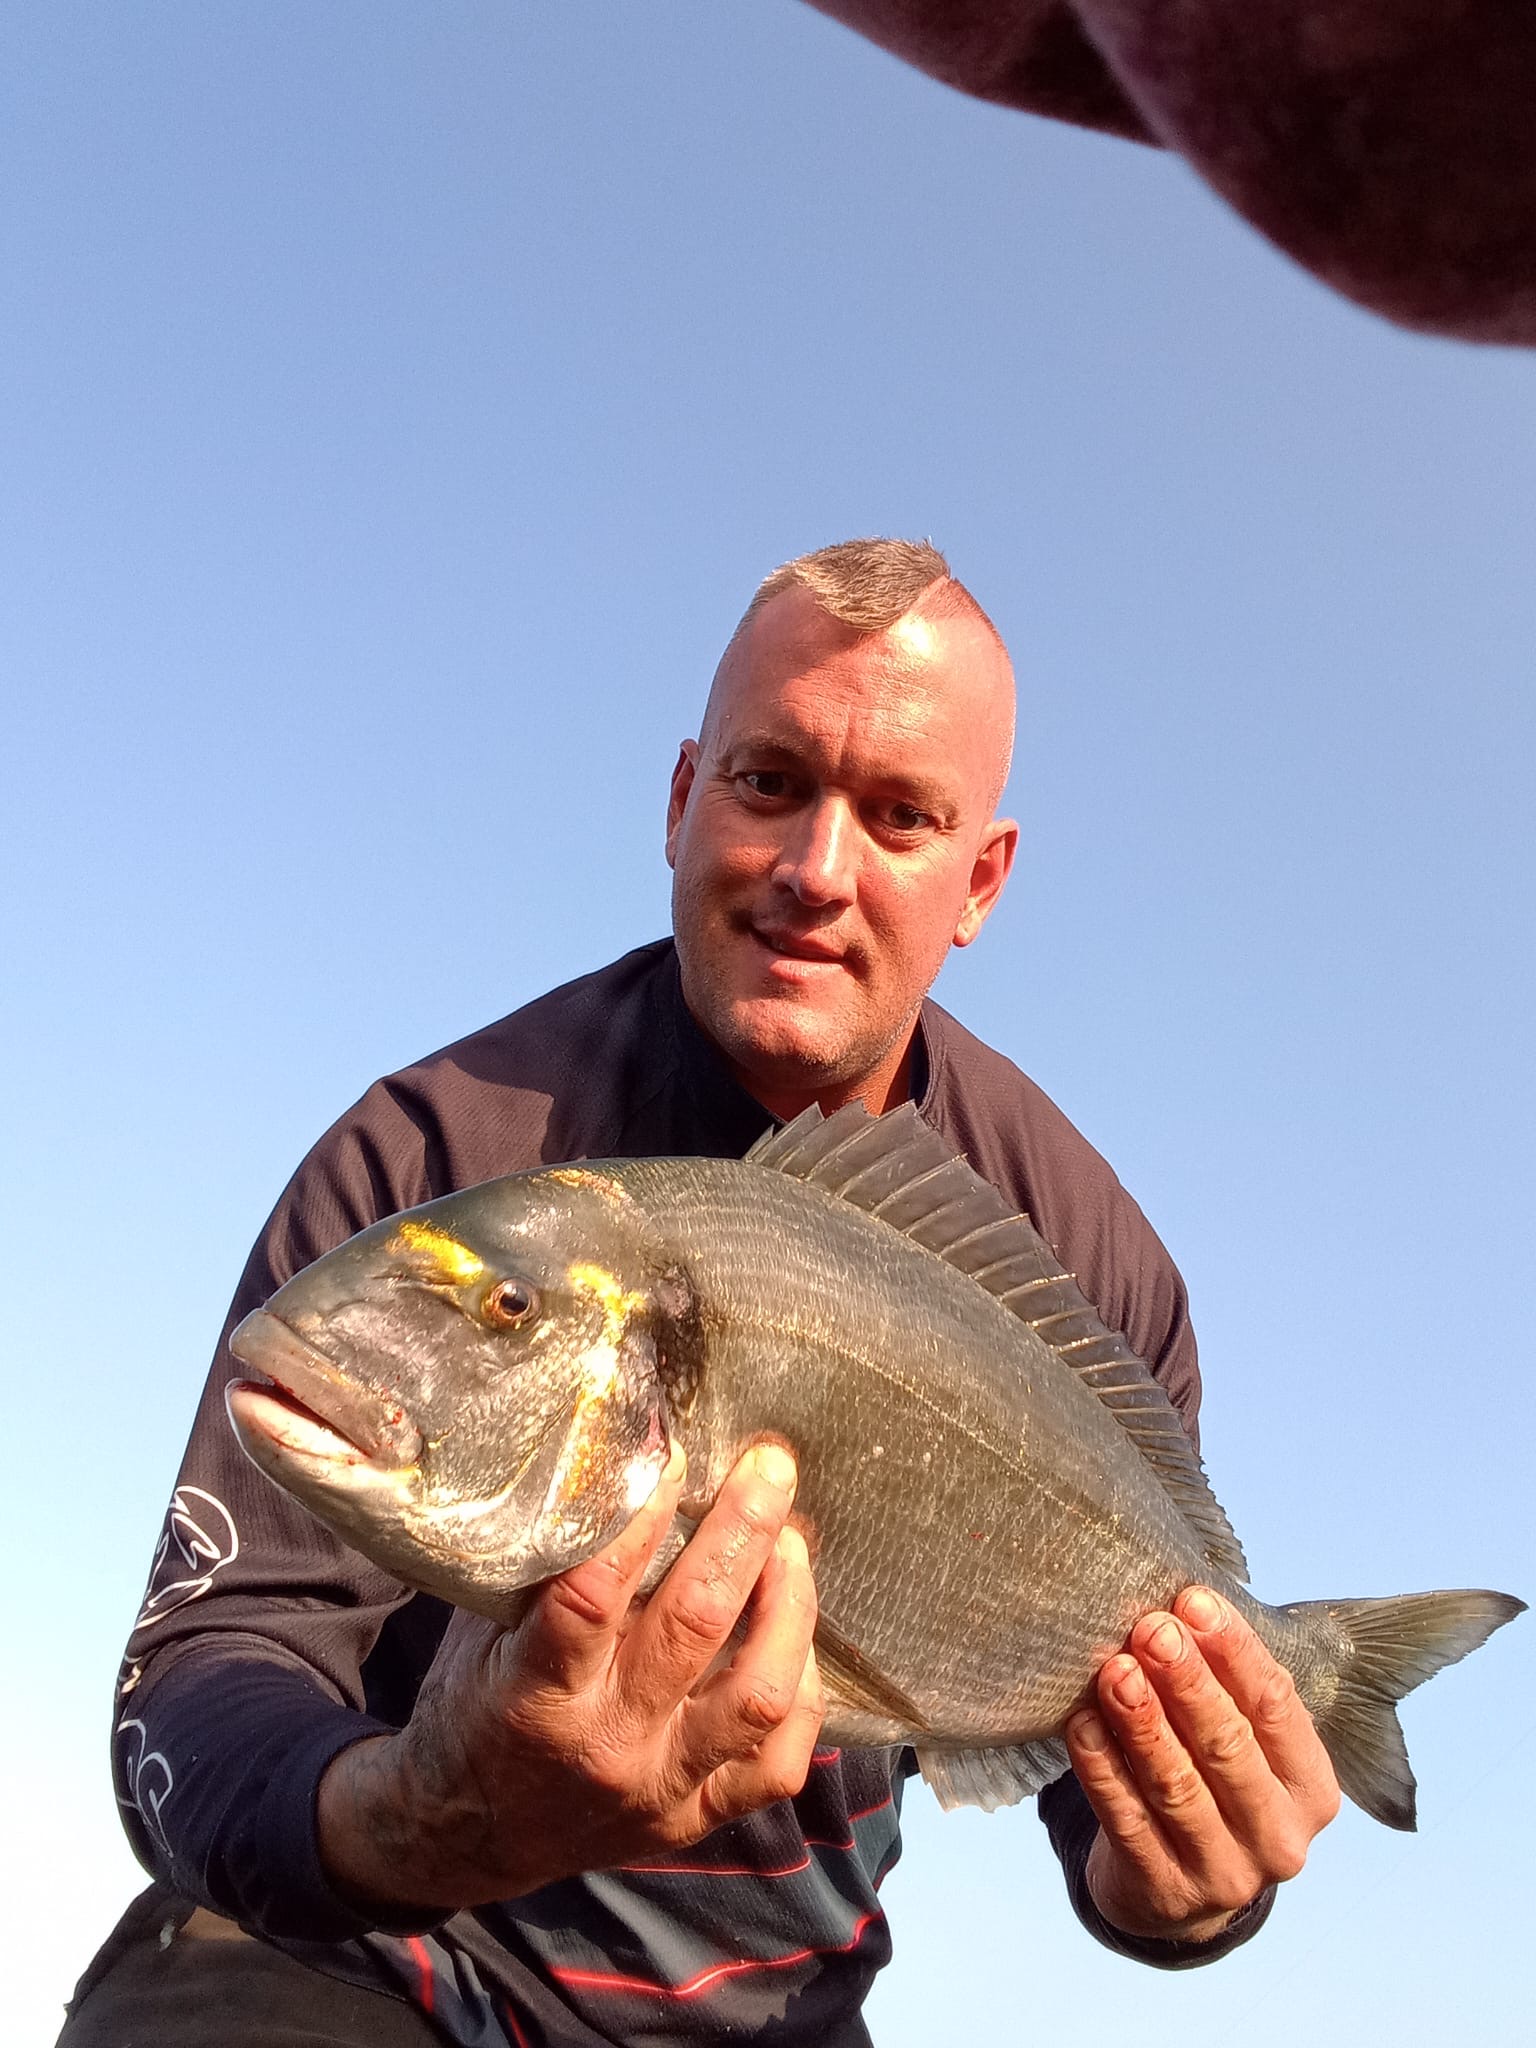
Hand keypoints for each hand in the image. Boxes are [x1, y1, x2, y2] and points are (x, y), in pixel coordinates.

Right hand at [316, 1441, 821, 1912]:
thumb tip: (615, 1461)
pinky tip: (795, 1638)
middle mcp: (608, 1745)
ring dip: (788, 1606)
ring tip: (792, 1543)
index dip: (640, 1519)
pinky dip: (803, 1689)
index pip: (592, 1597)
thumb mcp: (484, 1633)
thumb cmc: (475, 1705)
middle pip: (694, 1627)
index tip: (674, 1454)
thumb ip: (546, 1565)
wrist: (468, 1835)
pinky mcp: (700, 1819)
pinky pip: (782, 1758)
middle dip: (743, 1531)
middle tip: (769, 1466)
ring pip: (757, 1694)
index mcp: (535, 1696)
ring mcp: (663, 1789)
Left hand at [1066, 1586, 1340, 1943]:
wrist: (1183, 1891)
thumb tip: (1184, 1600)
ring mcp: (1224, 1873)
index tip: (1191, 1602)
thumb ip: (1233, 1682)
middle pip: (1228, 1745)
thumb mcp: (1248, 1741)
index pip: (1276, 1706)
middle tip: (1149, 1629)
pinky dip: (1102, 1770)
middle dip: (1187, 1681)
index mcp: (1311, 1788)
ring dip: (1142, 1722)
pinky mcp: (1165, 1892)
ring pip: (1177, 1786)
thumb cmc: (1215, 1780)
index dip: (1234, 1651)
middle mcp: (1278, 1837)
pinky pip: (1128, 1822)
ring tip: (1113, 1671)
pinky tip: (1082, 1726)